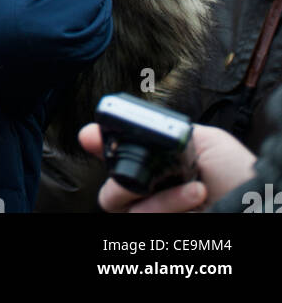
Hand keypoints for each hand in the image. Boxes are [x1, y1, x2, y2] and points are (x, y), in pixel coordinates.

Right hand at [78, 121, 256, 212]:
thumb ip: (160, 130)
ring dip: (158, 198)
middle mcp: (152, 191)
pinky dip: (169, 207)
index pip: (116, 156)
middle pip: (111, 190)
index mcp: (157, 164)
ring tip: (192, 188)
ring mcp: (158, 215)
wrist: (258, 201)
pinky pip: (145, 220)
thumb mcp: (202, 140)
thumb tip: (122, 116)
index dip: (99, 145)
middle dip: (121, 180)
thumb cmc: (237, 174)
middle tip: (139, 176)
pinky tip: (194, 197)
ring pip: (126, 208)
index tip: (90, 137)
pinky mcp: (164, 231)